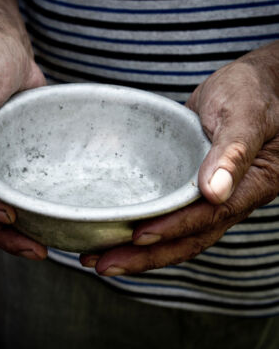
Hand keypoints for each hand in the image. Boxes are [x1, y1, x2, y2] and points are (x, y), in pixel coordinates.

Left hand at [81, 41, 278, 275]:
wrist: (252, 83)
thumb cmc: (253, 92)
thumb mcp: (245, 114)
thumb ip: (233, 151)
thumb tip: (214, 191)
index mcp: (249, 186)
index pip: (208, 216)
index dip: (173, 228)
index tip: (139, 236)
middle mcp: (228, 198)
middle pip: (186, 239)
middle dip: (145, 256)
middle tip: (103, 264)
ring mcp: (207, 195)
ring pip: (174, 233)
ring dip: (137, 250)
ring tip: (97, 258)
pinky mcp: (189, 186)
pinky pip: (168, 214)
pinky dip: (143, 225)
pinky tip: (115, 232)